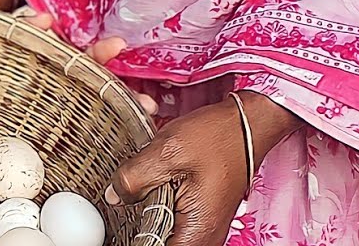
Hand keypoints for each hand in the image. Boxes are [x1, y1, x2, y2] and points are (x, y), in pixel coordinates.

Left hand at [105, 91, 300, 245]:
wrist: (245, 123)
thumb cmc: (218, 137)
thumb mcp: (167, 153)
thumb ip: (134, 179)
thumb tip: (113, 196)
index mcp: (195, 231)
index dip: (130, 235)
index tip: (115, 219)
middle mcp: (202, 236)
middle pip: (154, 239)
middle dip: (135, 217)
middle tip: (126, 192)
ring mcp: (201, 226)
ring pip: (158, 228)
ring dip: (144, 207)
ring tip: (142, 182)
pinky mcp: (198, 213)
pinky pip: (167, 217)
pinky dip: (155, 200)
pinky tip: (152, 181)